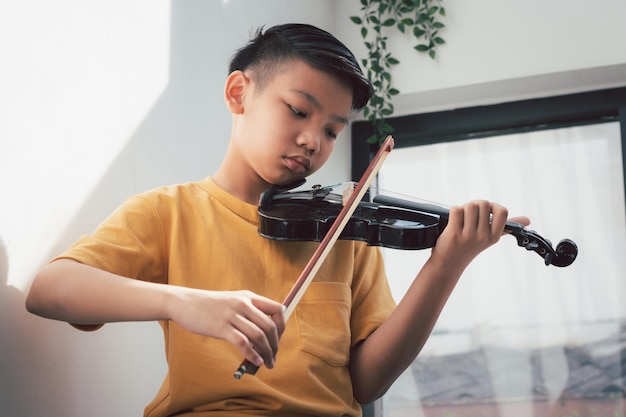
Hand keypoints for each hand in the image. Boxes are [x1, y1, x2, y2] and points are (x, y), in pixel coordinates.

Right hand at [168, 288, 284, 368]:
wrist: (185, 302)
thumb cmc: (210, 306)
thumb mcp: (233, 301)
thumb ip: (249, 312)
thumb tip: (265, 334)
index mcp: (249, 297)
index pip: (277, 310)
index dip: (282, 327)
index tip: (278, 340)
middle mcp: (243, 304)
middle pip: (270, 326)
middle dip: (275, 345)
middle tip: (274, 357)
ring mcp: (232, 315)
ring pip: (258, 336)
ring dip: (267, 353)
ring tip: (268, 363)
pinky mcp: (221, 327)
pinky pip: (243, 343)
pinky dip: (252, 355)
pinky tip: (255, 361)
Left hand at [431, 200, 529, 270]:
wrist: (450, 263)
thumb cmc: (469, 246)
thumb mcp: (490, 237)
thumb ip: (507, 227)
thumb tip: (527, 220)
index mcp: (494, 236)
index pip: (502, 211)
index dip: (492, 206)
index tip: (485, 212)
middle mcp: (484, 236)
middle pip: (483, 204)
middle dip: (475, 205)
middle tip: (469, 215)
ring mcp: (469, 236)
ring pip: (469, 206)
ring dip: (463, 208)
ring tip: (461, 219)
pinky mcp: (454, 234)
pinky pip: (456, 210)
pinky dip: (453, 211)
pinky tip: (453, 221)